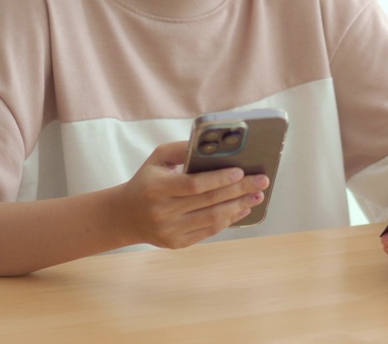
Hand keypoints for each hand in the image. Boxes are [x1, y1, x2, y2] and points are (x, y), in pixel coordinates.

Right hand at [118, 141, 269, 249]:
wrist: (126, 216)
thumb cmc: (147, 181)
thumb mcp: (157, 159)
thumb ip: (182, 149)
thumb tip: (212, 145)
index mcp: (157, 188)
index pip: (193, 184)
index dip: (219, 179)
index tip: (240, 171)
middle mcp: (163, 211)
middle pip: (209, 201)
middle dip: (240, 190)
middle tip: (261, 181)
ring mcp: (170, 230)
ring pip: (213, 219)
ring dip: (239, 207)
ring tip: (256, 196)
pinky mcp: (177, 243)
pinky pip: (209, 231)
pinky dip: (228, 220)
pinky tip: (241, 210)